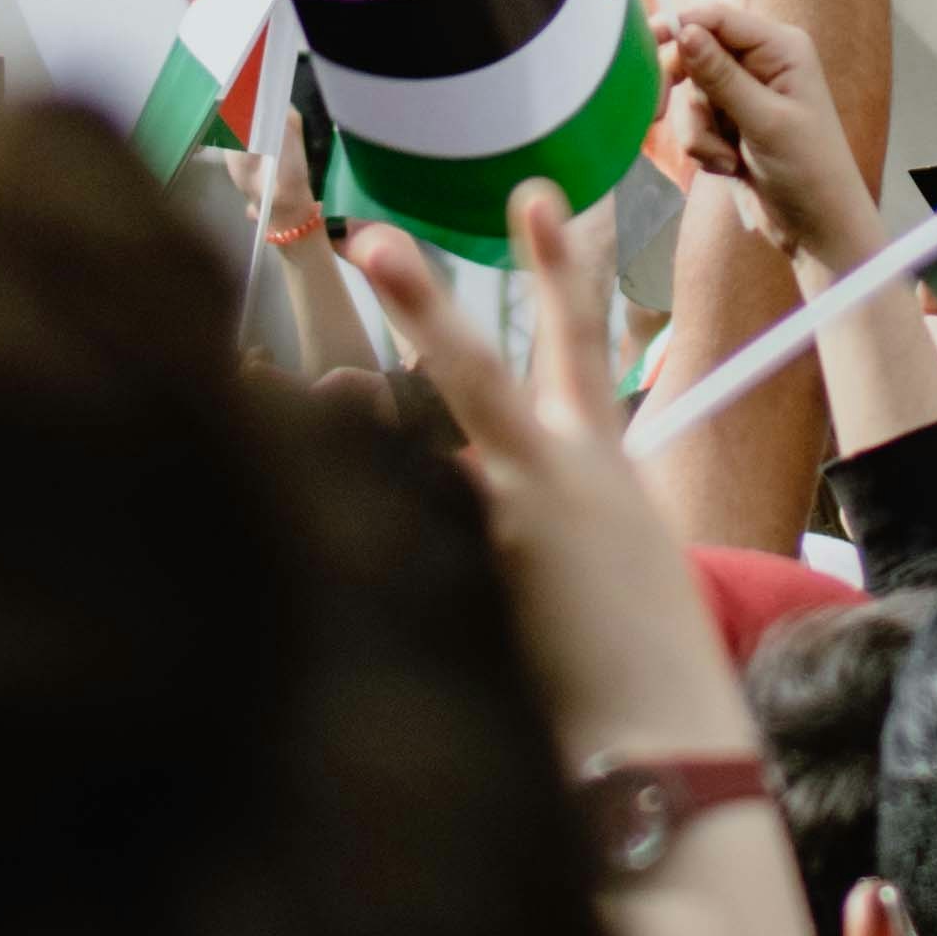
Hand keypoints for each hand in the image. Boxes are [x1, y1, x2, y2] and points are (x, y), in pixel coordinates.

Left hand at [354, 183, 751, 764]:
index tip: (543, 193)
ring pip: (411, 458)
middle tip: (368, 238)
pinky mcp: (482, 582)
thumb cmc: (646, 661)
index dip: (562, 265)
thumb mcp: (620, 554)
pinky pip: (403, 541)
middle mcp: (553, 476)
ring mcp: (512, 526)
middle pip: (477, 372)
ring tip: (266, 389)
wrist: (670, 742)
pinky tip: (308, 553)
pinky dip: (363, 540)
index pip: (578, 342)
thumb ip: (556, 505)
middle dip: (423, 303)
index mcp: (597, 462)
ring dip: (344, 430)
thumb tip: (485, 486)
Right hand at [664, 0, 883, 275]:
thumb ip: (721, 76)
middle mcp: (760, 62)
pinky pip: (694, 121)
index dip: (680, 26)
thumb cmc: (809, 170)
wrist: (817, 228)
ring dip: (698, 131)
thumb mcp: (765, 121)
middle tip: (657, 113)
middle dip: (681, 89)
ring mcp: (742, 93)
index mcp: (780, 47)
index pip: (717, 18)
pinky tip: (729, 167)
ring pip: (690, 94)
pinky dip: (702, 146)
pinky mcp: (729, 123)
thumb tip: (684, 29)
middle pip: (694, 52)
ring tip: (725, 160)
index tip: (645, 45)